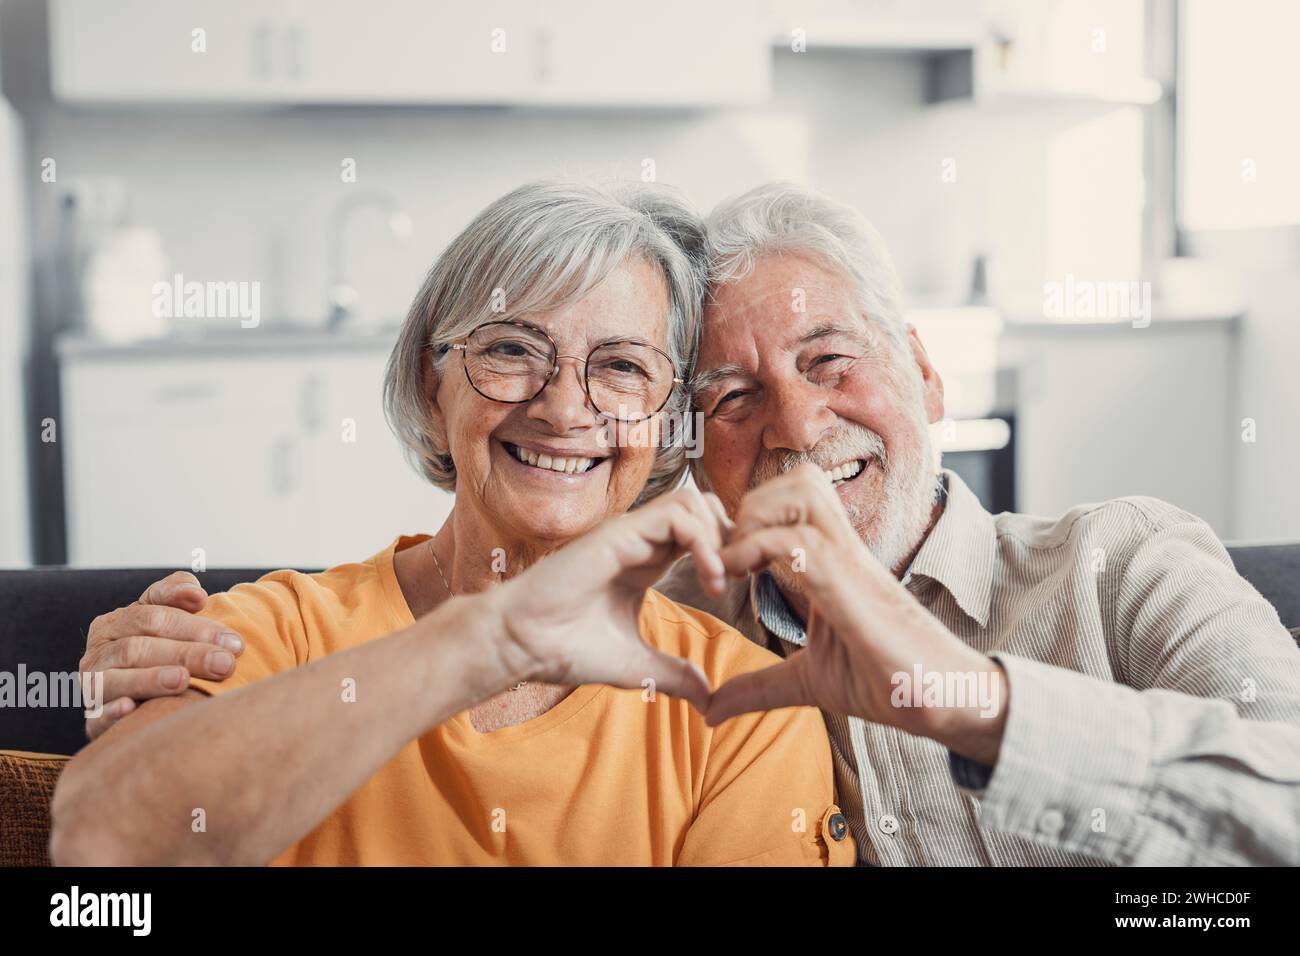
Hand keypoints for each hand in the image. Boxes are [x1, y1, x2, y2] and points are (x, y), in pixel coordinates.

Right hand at [80, 571, 244, 738]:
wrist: (135, 694)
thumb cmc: (160, 647)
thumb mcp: (164, 615)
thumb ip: (175, 594)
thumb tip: (196, 593)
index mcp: (114, 625)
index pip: (152, 618)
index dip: (193, 627)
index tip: (232, 640)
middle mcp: (98, 654)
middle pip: (137, 649)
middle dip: (185, 654)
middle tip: (225, 663)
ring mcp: (92, 688)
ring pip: (115, 680)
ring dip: (150, 680)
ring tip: (183, 680)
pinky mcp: (92, 720)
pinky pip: (96, 717)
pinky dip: (111, 713)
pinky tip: (131, 709)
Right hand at [482, 485, 733, 712]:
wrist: (521, 644)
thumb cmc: (565, 649)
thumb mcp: (637, 665)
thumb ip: (675, 675)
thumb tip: (709, 699)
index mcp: (646, 562)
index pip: (701, 534)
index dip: (727, 553)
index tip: (736, 588)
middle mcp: (640, 541)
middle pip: (703, 508)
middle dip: (730, 537)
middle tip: (739, 577)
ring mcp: (629, 533)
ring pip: (693, 502)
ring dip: (718, 536)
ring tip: (721, 578)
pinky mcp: (619, 533)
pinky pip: (678, 516)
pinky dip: (703, 543)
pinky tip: (708, 578)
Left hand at [704, 464, 1007, 763]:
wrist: (944, 701)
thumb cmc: (886, 682)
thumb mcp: (808, 682)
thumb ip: (759, 687)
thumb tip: (710, 710)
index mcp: (834, 562)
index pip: (796, 500)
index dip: (751, 516)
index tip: (723, 559)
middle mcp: (844, 550)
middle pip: (800, 480)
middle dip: (750, 505)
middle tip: (726, 553)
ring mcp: (850, 562)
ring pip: (802, 493)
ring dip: (755, 518)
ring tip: (733, 562)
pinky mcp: (852, 585)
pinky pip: (800, 542)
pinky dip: (758, 548)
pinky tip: (739, 578)